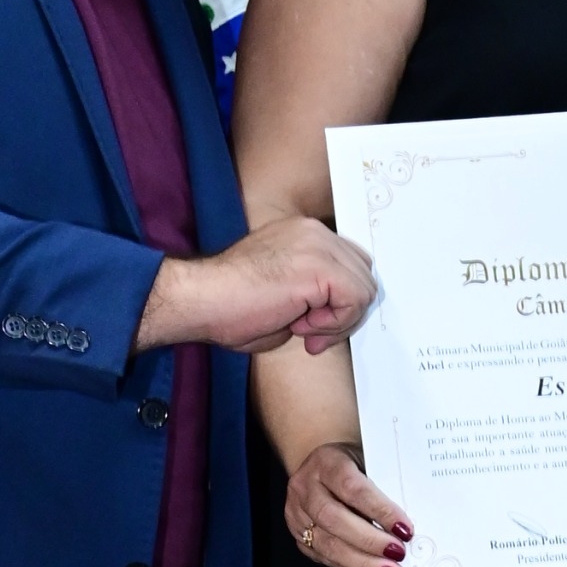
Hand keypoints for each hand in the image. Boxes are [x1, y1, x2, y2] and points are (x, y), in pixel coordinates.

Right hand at [138, 216, 374, 358]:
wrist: (202, 300)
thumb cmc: (229, 305)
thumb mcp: (284, 294)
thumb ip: (315, 295)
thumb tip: (339, 314)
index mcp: (304, 233)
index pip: (349, 264)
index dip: (338, 300)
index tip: (310, 325)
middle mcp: (315, 232)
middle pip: (363, 274)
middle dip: (344, 312)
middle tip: (311, 334)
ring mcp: (318, 245)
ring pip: (364, 289)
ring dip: (339, 320)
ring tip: (304, 330)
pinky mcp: (320, 266)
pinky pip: (355, 300)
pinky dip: (336, 323)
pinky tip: (302, 325)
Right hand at [286, 442, 409, 566]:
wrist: (324, 467)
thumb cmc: (354, 463)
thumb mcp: (370, 460)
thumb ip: (385, 485)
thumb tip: (408, 523)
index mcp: (326, 462)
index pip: (352, 488)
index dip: (379, 510)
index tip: (405, 528)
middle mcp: (305, 487)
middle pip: (334, 519)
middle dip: (370, 541)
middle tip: (398, 554)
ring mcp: (297, 514)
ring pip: (327, 544)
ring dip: (363, 563)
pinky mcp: (299, 536)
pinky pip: (326, 558)